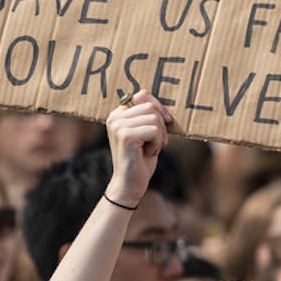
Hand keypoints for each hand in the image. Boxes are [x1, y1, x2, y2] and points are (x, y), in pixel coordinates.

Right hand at [104, 91, 172, 207]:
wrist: (130, 184)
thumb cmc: (140, 159)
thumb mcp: (145, 132)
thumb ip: (147, 114)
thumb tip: (150, 98)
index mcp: (117, 114)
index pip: (143, 95)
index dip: (158, 108)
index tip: (166, 122)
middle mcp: (114, 117)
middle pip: (150, 107)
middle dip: (160, 126)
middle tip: (155, 143)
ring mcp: (118, 126)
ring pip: (154, 119)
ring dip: (159, 137)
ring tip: (149, 149)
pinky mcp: (125, 135)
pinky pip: (154, 130)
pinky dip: (157, 144)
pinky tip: (147, 154)